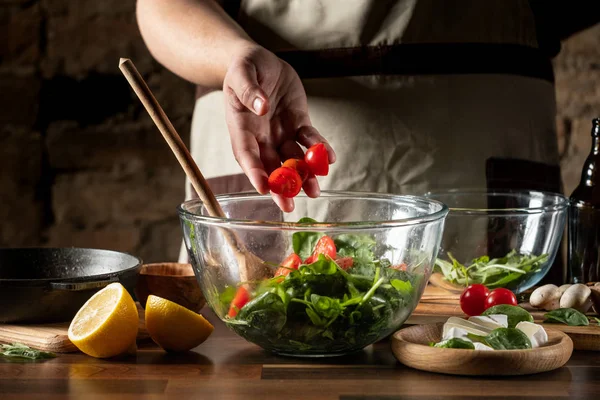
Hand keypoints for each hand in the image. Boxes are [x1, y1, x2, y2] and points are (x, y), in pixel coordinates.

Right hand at [223, 44, 335, 211]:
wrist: (259, 62)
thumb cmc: (243, 68)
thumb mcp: (241, 73)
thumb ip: (248, 90)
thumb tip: (260, 105)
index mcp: (241, 128)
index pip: (246, 154)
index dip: (254, 172)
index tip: (263, 188)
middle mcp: (261, 137)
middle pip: (270, 166)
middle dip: (280, 186)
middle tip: (288, 206)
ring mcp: (281, 132)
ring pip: (292, 159)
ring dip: (303, 176)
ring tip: (315, 191)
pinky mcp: (298, 123)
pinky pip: (309, 139)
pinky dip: (319, 148)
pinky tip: (330, 157)